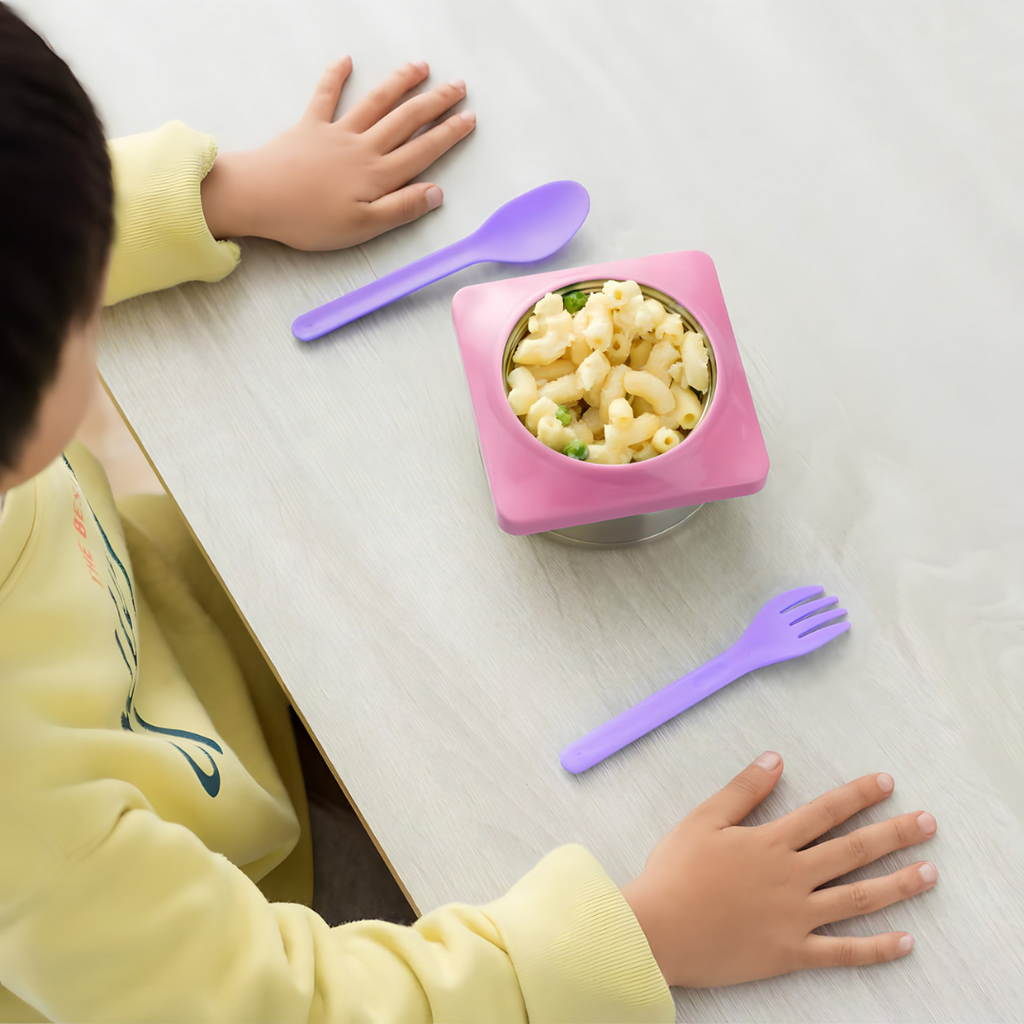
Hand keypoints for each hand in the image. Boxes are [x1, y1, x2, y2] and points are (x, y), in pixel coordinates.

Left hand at [200, 58, 474, 249]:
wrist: (260, 197)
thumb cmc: (309, 220)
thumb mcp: (363, 226)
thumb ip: (401, 208)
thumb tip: (436, 193)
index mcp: (378, 174)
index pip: (423, 150)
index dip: (448, 134)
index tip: (468, 119)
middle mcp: (363, 148)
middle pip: (406, 119)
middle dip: (435, 102)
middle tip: (458, 87)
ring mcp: (336, 133)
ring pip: (376, 102)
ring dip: (400, 83)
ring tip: (420, 67)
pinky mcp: (309, 127)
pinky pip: (326, 96)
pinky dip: (336, 77)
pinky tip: (347, 60)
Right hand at [621, 752, 937, 987]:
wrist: (658, 930)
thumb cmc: (675, 872)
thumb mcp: (703, 820)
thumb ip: (742, 790)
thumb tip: (775, 760)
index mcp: (770, 842)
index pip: (825, 812)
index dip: (858, 795)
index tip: (887, 783)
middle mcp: (791, 876)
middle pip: (852, 851)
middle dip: (894, 834)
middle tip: (928, 823)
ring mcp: (795, 917)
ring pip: (857, 898)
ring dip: (898, 885)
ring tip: (930, 873)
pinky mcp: (791, 953)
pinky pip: (842, 953)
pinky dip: (875, 949)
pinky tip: (905, 942)